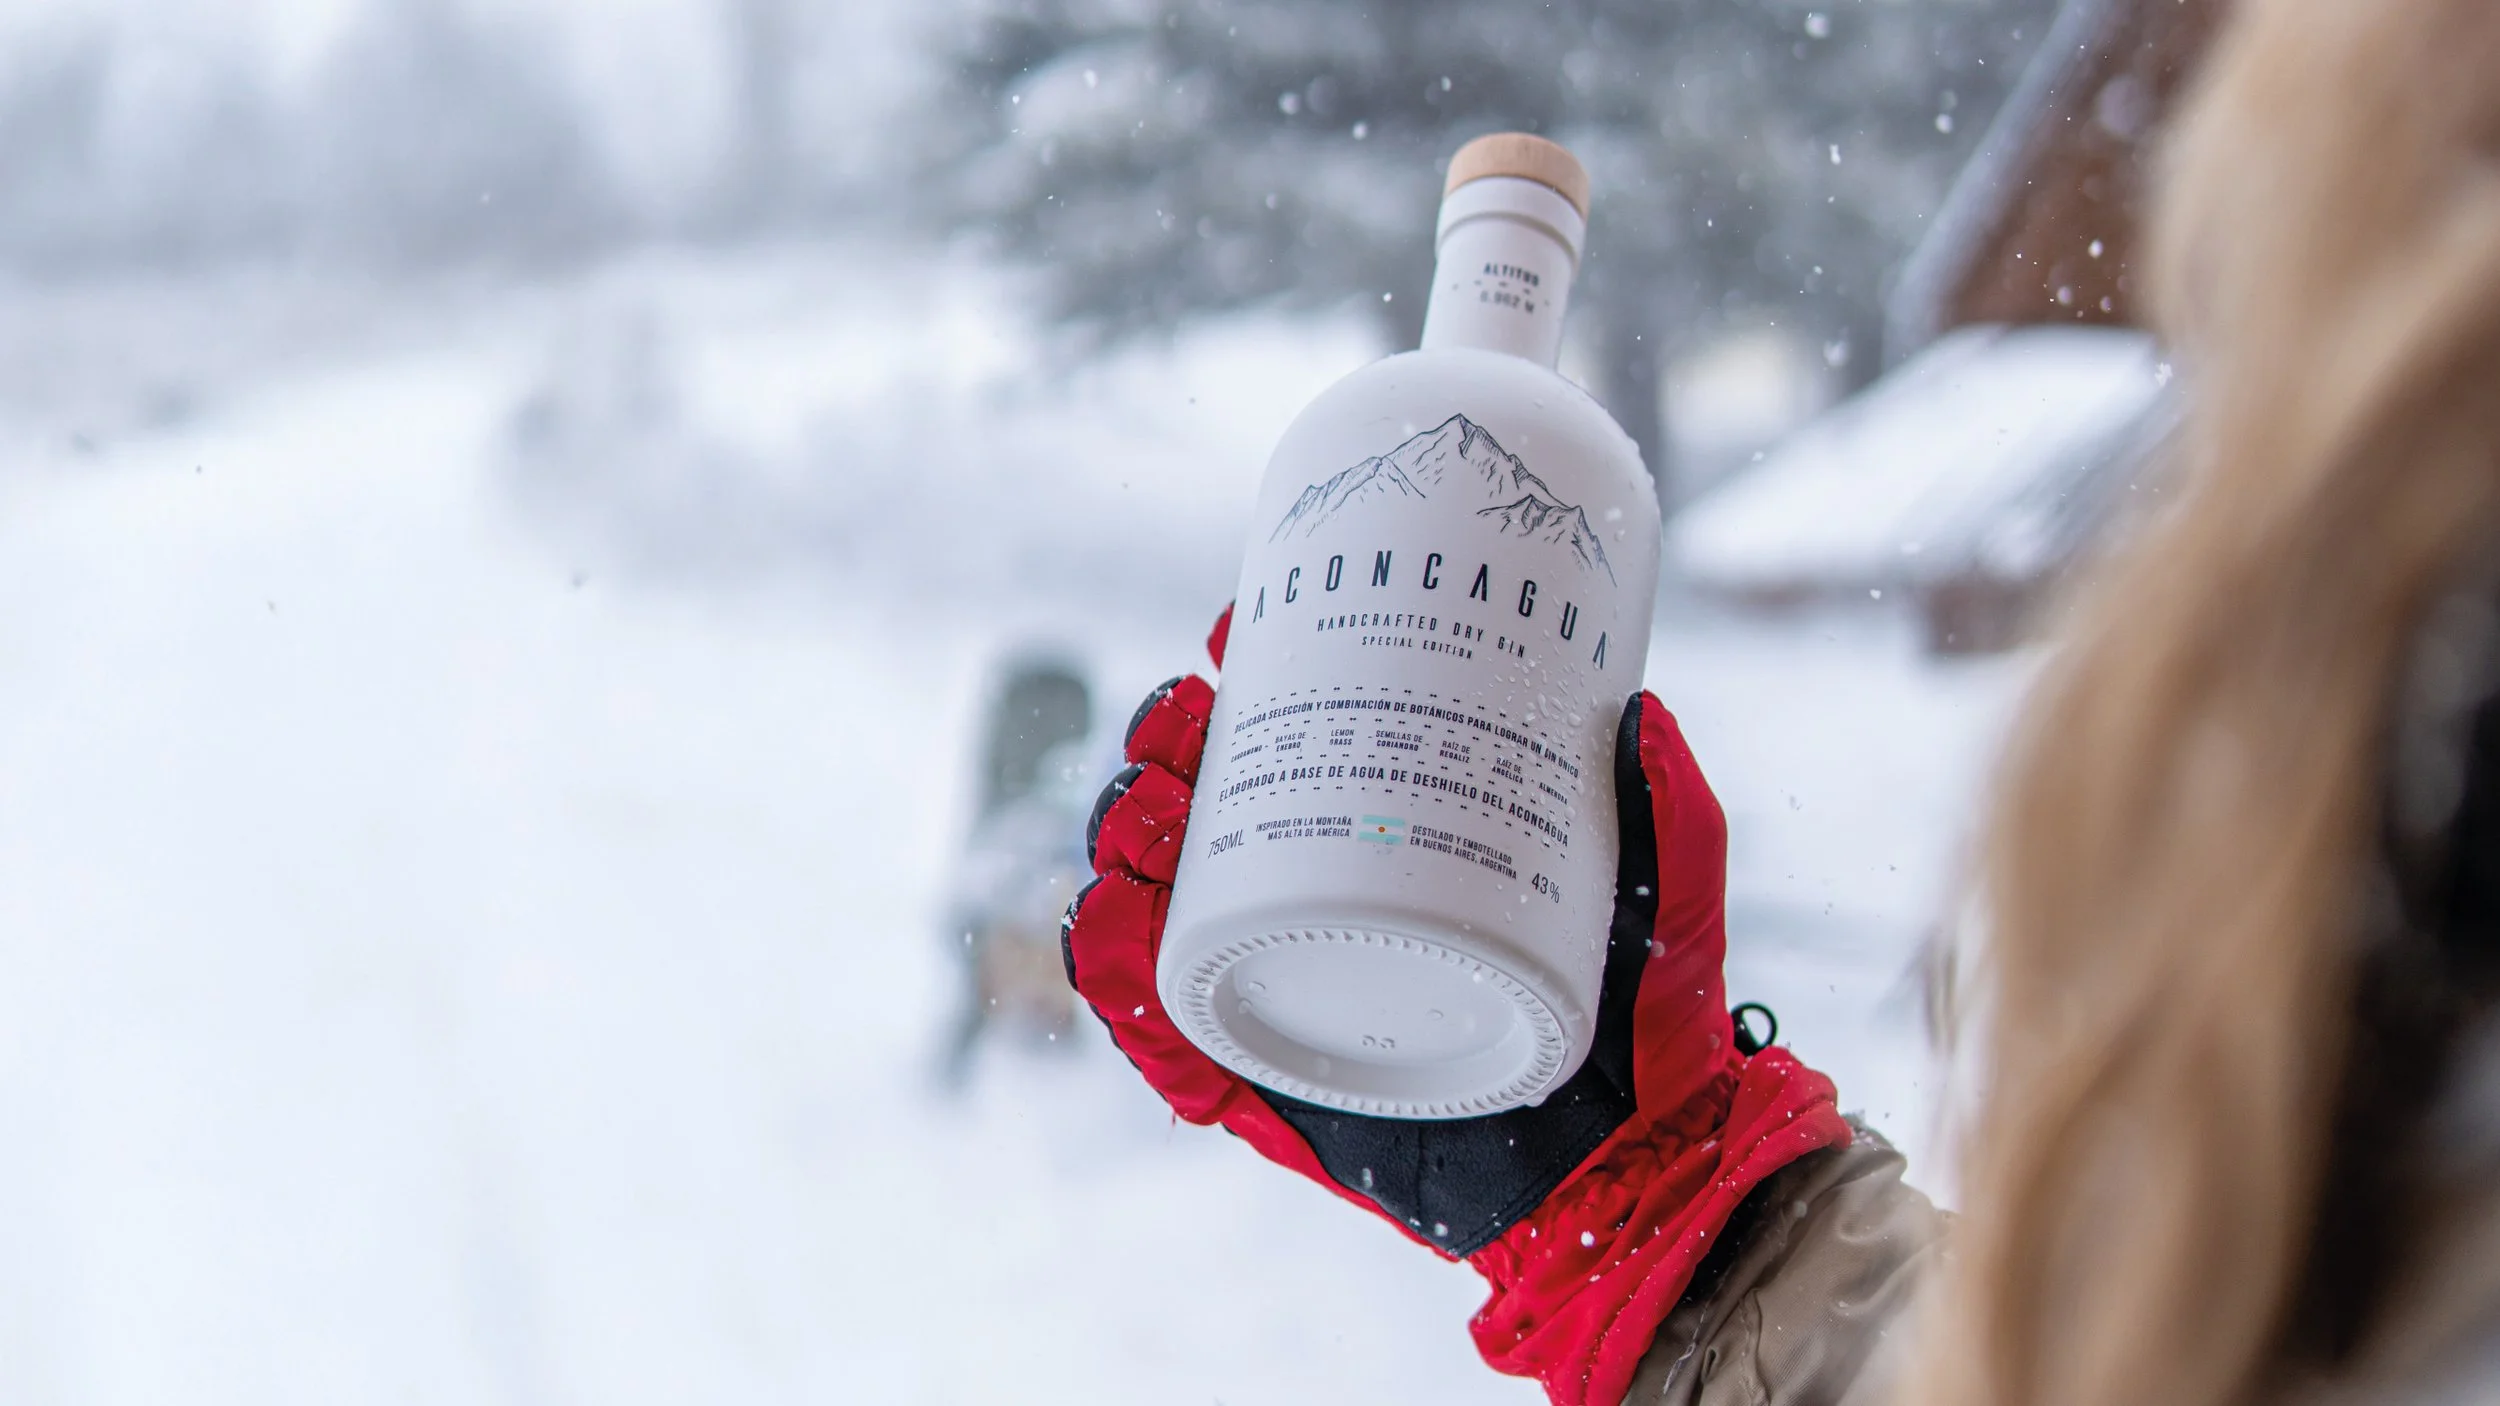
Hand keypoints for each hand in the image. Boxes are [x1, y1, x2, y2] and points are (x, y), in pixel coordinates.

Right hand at [1064, 607, 1849, 1405]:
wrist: (1643, 1174)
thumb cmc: (1649, 1026)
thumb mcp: (1664, 900)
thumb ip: (1672, 810)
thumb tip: (1642, 709)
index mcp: (1382, 850)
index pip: (1284, 750)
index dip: (1235, 684)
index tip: (1228, 631)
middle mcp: (1315, 915)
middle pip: (1193, 818)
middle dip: (1156, 756)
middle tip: (1176, 722)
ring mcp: (1284, 1000)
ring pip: (1157, 911)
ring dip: (1119, 847)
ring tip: (1139, 813)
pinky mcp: (1266, 1092)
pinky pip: (1166, 1037)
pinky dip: (1117, 981)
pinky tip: (1106, 925)